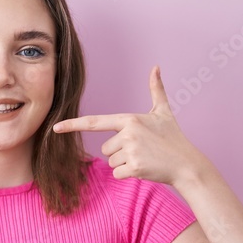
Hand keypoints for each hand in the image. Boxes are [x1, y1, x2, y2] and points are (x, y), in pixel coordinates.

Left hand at [53, 65, 207, 186]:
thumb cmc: (173, 138)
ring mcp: (131, 150)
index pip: (95, 122)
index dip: (73, 124)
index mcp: (129, 119)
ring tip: (145, 158)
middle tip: (142, 150)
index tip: (55, 127)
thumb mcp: (164, 112)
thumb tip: (156, 67)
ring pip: (111, 162)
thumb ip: (156, 90)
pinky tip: (144, 168)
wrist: (187, 164)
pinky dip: (128, 174)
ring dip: (124, 164)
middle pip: (105, 148)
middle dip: (119, 152)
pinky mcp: (134, 167)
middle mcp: (127, 133)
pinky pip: (117, 174)